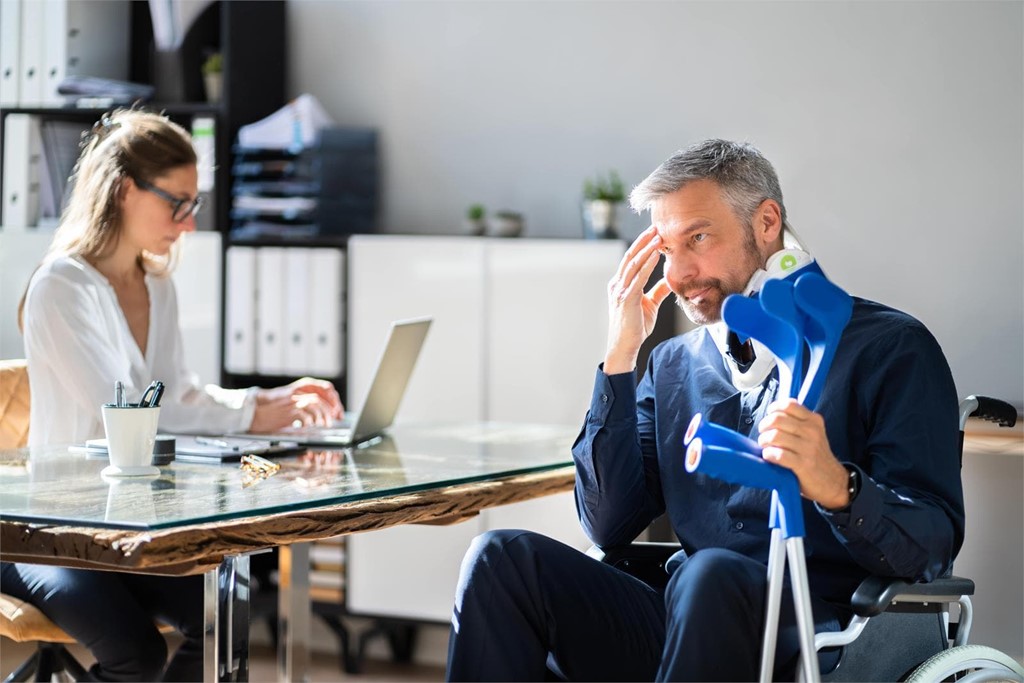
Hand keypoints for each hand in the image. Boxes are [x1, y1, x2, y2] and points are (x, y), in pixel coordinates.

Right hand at [249, 377, 343, 432]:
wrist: (256, 414)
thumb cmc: (273, 414)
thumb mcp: (291, 408)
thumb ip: (304, 409)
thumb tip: (321, 417)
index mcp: (299, 392)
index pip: (320, 393)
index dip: (331, 403)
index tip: (337, 413)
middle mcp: (296, 395)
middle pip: (318, 399)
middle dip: (328, 411)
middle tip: (332, 421)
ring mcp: (292, 402)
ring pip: (313, 404)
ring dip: (322, 415)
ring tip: (324, 425)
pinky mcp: (287, 411)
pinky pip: (302, 414)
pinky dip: (309, 420)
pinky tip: (311, 426)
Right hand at [604, 226, 673, 373]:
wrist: (625, 347)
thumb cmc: (634, 327)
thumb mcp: (649, 305)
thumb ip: (658, 291)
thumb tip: (670, 280)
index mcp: (620, 284)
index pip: (631, 260)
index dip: (642, 245)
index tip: (654, 233)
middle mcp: (617, 285)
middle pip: (630, 256)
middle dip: (643, 240)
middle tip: (655, 226)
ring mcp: (619, 291)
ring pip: (633, 264)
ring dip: (646, 248)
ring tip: (658, 236)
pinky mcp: (626, 300)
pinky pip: (637, 278)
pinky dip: (646, 265)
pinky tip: (655, 255)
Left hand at [757, 398, 849, 508]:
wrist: (833, 481)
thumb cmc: (815, 455)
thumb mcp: (813, 433)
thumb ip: (796, 421)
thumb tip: (771, 414)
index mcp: (814, 420)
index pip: (788, 405)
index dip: (773, 410)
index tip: (770, 419)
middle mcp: (812, 431)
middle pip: (776, 419)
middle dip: (764, 427)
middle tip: (764, 436)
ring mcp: (809, 448)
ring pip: (775, 436)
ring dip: (764, 442)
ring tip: (766, 447)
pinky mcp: (803, 464)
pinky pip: (778, 454)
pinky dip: (769, 455)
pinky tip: (770, 457)